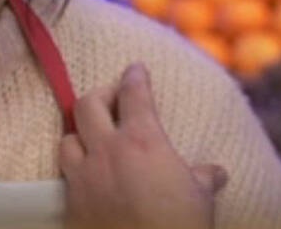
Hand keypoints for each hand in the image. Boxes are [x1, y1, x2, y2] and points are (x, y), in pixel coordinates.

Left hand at [60, 64, 224, 228]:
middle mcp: (107, 151)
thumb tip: (215, 173)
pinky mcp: (70, 205)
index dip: (135, 76)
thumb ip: (203, 179)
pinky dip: (74, 169)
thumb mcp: (200, 201)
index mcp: (142, 141)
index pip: (133, 94)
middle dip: (101, 94)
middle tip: (113, 97)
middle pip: (89, 104)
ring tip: (92, 136)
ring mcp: (84, 178)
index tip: (136, 68)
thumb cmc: (179, 227)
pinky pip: (65, 176)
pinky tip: (86, 175)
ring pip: (67, 138)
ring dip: (80, 133)